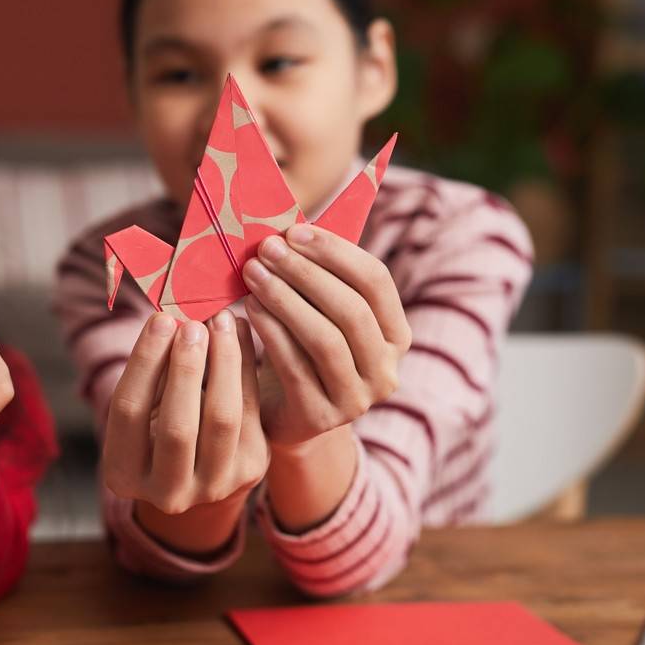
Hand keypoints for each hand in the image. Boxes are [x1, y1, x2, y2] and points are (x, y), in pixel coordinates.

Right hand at [103, 309, 268, 515]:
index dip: (145, 362)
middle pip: (177, 426)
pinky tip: (239, 333)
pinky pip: (251, 411)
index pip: (129, 412)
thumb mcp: (143, 406)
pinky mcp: (251, 468)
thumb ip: (152, 374)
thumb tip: (172, 322)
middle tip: (192, 323)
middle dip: (185, 368)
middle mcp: (167, 494)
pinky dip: (246, 367)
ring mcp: (213, 487)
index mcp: (123, 475)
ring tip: (221, 321)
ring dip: (223, 363)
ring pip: (222, 419)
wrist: (200, 466)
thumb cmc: (159, 422)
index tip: (160, 320)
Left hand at [242, 223, 410, 447]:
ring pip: (325, 339)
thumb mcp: (321, 315)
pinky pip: (295, 366)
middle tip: (266, 249)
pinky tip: (249, 309)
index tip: (294, 231)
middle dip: (305, 273)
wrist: (286, 417)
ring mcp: (357, 399)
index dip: (335, 252)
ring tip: (253, 273)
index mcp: (396, 335)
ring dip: (285, 299)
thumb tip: (289, 227)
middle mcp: (386, 370)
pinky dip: (270, 332)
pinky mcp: (321, 417)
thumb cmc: (302, 350)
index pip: (376, 281)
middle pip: (351, 309)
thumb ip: (319, 278)